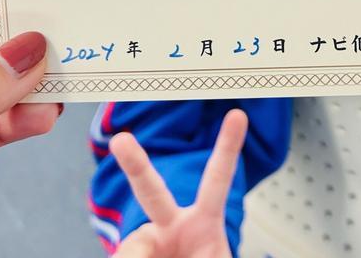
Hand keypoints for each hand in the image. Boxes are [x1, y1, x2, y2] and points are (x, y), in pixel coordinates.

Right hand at [111, 109, 247, 257]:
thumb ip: (182, 247)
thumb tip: (135, 249)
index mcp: (204, 222)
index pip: (217, 180)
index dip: (228, 147)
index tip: (238, 115)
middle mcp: (172, 227)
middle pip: (151, 191)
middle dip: (136, 164)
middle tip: (121, 140)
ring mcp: (148, 243)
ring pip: (134, 247)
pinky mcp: (129, 254)